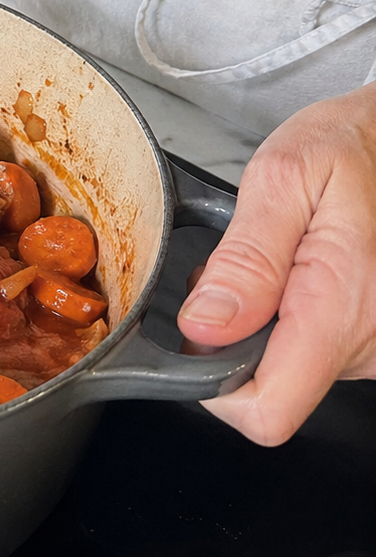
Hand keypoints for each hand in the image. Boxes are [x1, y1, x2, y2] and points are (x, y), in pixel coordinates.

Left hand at [176, 82, 375, 443]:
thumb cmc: (351, 146)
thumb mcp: (285, 178)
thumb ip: (245, 258)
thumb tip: (204, 327)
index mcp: (342, 310)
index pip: (267, 410)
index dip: (213, 384)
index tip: (199, 330)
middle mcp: (369, 344)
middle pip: (269, 386)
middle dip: (232, 332)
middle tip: (242, 264)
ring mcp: (374, 348)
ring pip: (286, 367)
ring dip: (260, 319)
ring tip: (275, 257)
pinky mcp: (371, 340)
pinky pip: (310, 348)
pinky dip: (287, 315)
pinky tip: (296, 270)